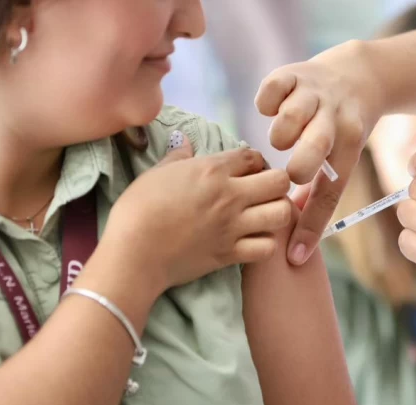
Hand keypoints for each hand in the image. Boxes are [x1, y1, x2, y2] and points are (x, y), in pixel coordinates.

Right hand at [103, 146, 291, 292]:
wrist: (134, 253)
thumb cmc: (138, 209)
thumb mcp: (156, 173)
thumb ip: (177, 156)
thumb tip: (183, 140)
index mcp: (212, 170)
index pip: (253, 156)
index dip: (255, 162)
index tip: (247, 171)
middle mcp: (230, 196)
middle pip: (280, 182)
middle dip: (277, 183)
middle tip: (263, 192)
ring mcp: (234, 226)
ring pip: (282, 214)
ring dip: (278, 212)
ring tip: (264, 215)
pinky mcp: (231, 254)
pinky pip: (268, 247)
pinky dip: (266, 244)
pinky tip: (255, 241)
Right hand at [255, 41, 383, 264]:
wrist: (359, 76)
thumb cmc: (341, 132)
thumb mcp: (341, 159)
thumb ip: (318, 195)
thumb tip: (298, 242)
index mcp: (348, 146)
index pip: (331, 191)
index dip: (312, 226)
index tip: (295, 254)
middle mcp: (334, 119)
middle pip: (316, 146)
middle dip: (300, 165)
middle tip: (291, 174)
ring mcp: (314, 94)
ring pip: (292, 117)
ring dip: (281, 133)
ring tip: (281, 140)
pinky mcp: (294, 73)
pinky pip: (273, 89)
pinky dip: (266, 102)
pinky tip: (270, 110)